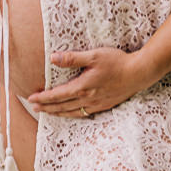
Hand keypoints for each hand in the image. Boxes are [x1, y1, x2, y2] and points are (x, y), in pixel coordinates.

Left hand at [26, 47, 155, 118]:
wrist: (139, 73)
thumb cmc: (117, 62)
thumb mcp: (93, 55)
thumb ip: (72, 58)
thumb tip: (53, 58)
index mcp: (82, 87)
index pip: (57, 95)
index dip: (43, 98)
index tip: (31, 98)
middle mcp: (88, 99)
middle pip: (62, 106)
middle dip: (47, 107)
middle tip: (34, 108)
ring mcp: (96, 104)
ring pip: (72, 112)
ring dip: (58, 113)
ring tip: (48, 112)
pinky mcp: (104, 105)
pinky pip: (83, 113)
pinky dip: (73, 114)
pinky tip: (71, 113)